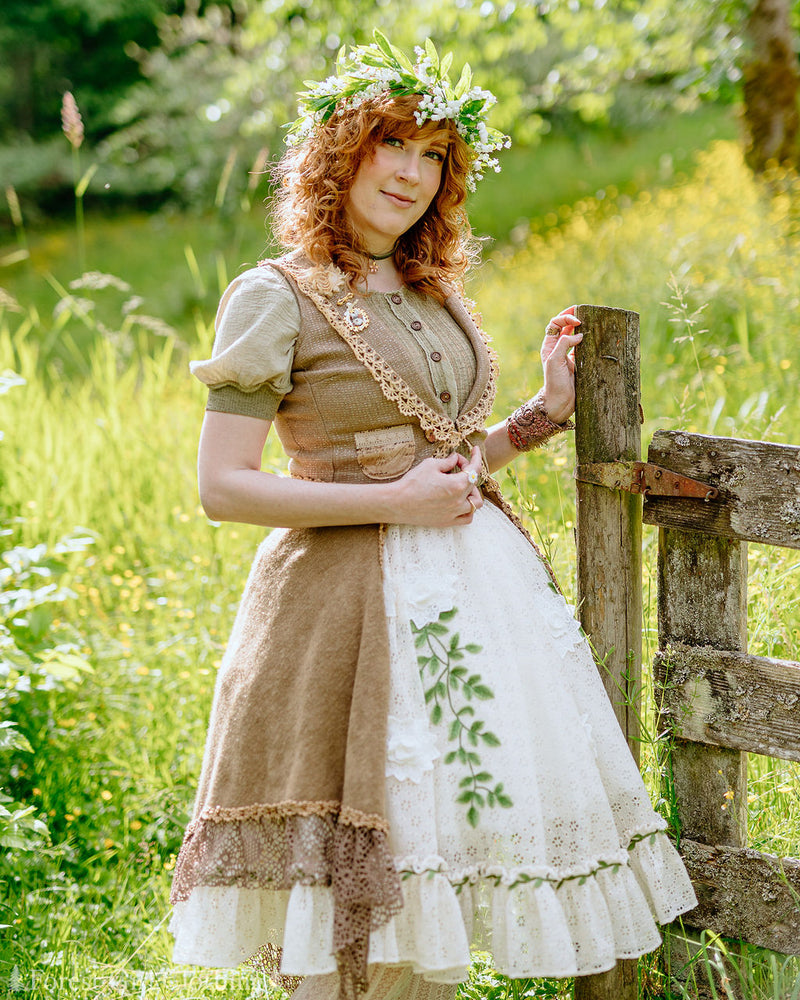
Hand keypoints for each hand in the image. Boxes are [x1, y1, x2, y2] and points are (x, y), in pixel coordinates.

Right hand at [390, 446, 483, 526]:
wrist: (397, 503)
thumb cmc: (412, 483)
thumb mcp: (430, 465)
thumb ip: (447, 461)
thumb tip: (455, 459)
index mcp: (457, 485)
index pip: (474, 469)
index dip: (476, 457)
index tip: (475, 450)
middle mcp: (459, 501)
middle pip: (473, 484)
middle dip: (468, 471)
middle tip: (456, 465)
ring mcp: (454, 513)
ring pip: (475, 504)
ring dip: (472, 492)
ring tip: (462, 486)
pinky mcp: (447, 522)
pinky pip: (467, 518)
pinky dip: (468, 510)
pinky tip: (460, 502)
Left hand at [539, 306, 582, 423]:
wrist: (560, 401)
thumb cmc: (554, 382)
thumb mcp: (554, 360)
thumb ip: (564, 343)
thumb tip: (579, 335)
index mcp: (549, 345)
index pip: (555, 324)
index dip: (565, 318)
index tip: (577, 322)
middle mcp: (558, 347)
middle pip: (565, 326)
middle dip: (573, 317)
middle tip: (584, 312)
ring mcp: (568, 354)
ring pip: (575, 335)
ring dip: (582, 327)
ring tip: (591, 322)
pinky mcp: (578, 361)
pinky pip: (583, 346)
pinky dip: (589, 340)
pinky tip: (595, 337)